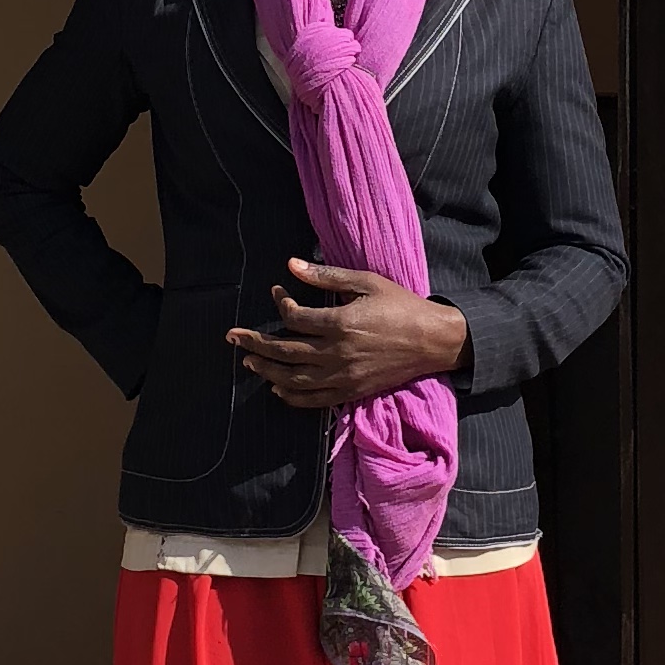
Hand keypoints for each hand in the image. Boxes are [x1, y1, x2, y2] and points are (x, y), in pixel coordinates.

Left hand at [227, 259, 471, 411]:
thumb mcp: (365, 282)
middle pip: (285, 350)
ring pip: (293, 378)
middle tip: (232, 337)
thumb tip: (292, 265)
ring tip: (249, 360)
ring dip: (267, 370)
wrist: (432, 340)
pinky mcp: (351, 390)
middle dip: (254, 343)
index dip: (280, 303)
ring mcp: (343, 375)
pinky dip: (291, 396)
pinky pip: (313, 399)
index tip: (277, 291)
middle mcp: (338, 352)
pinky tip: (277, 388)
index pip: (294, 317)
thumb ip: (327, 276)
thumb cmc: (400, 305)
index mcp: (341, 322)